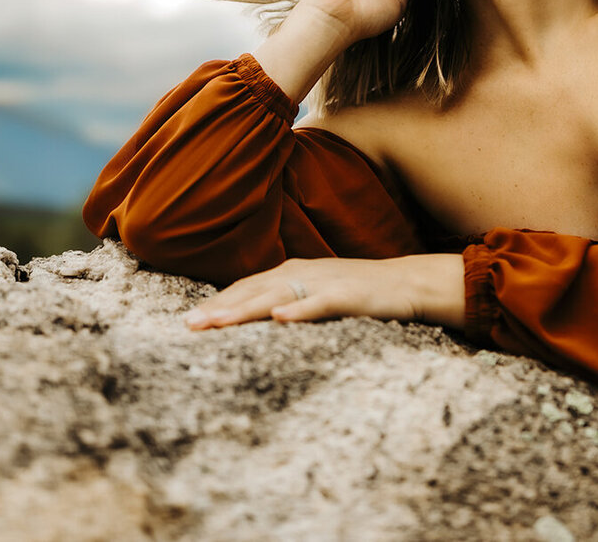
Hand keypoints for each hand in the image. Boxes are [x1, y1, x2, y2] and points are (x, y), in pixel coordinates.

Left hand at [183, 254, 464, 329]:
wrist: (409, 282)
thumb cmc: (359, 293)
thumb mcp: (315, 293)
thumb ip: (286, 299)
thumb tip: (253, 317)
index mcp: (291, 273)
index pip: (245, 287)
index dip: (217, 302)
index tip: (189, 321)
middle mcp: (302, 273)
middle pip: (253, 290)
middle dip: (220, 307)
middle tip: (189, 325)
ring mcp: (324, 282)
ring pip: (278, 295)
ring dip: (246, 309)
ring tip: (218, 322)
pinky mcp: (348, 295)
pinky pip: (320, 303)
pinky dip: (299, 310)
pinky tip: (279, 318)